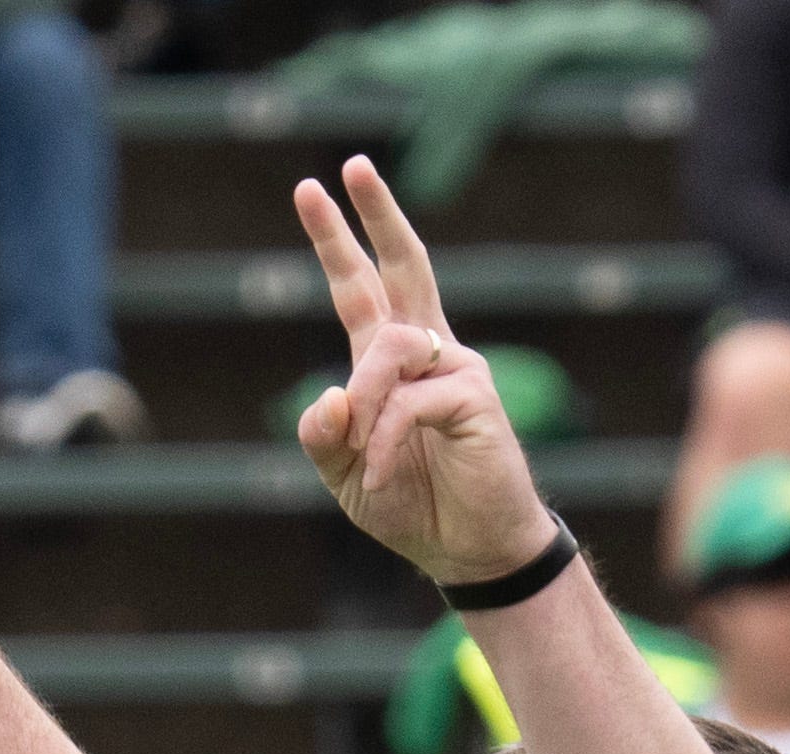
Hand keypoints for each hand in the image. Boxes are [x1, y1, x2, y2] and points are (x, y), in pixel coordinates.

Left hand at [291, 157, 555, 591]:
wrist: (468, 552)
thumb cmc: (412, 508)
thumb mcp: (345, 477)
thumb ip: (324, 438)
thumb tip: (326, 395)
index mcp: (389, 365)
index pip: (361, 288)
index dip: (338, 241)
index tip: (313, 188)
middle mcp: (426, 353)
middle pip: (401, 267)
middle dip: (375, 216)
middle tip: (351, 165)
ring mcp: (456, 369)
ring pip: (388, 346)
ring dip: (364, 400)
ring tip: (362, 454)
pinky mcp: (475, 396)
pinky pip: (409, 401)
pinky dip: (385, 442)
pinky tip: (382, 476)